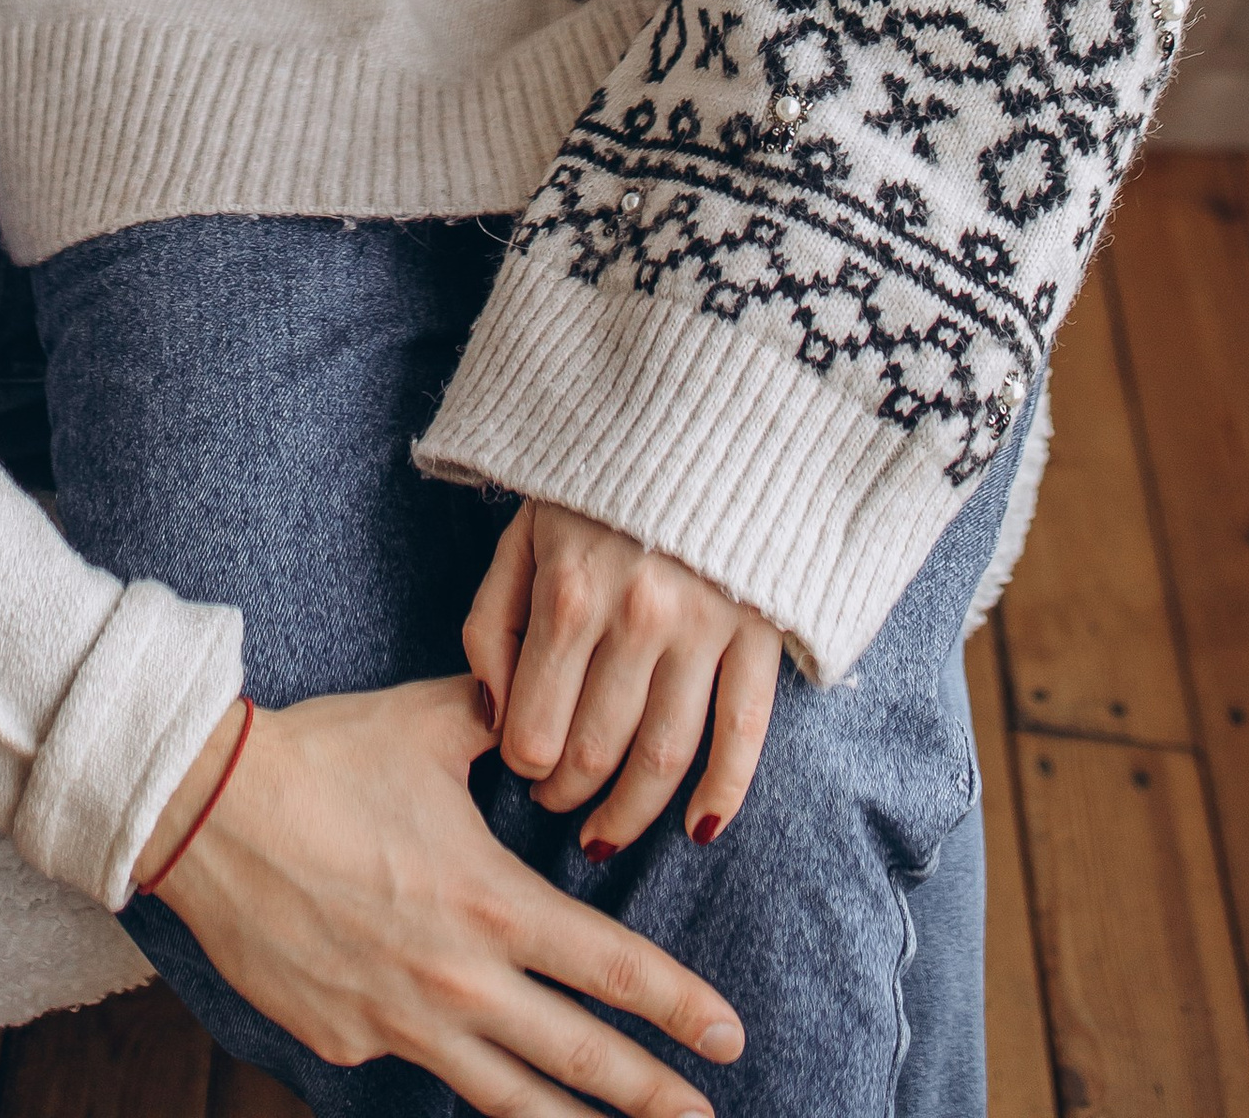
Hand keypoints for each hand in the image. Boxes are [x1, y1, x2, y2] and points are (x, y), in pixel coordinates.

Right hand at [144, 677, 743, 1117]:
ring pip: (509, 1099)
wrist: (209, 812)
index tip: (729, 1035)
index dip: (680, 1007)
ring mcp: (402, 1022)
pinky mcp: (347, 1042)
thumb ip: (500, 720)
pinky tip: (490, 1091)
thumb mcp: (428, 724)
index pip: (614, 970)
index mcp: (492, 900)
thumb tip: (538, 707)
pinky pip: (419, 1069)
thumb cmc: (323, 757)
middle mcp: (460, 977)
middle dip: (653, 1096)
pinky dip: (460, 1081)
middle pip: (581, 1059)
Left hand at [467, 506, 784, 857]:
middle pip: (596, 751)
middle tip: (557, 803)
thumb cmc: (595, 484)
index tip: (524, 768)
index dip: (524, 764)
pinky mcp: (759, 633)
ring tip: (604, 832)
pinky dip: (724, 794)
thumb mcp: (524, 535)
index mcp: (569, 592)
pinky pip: (743, 734)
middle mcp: (636, 618)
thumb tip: (489, 713)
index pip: (534, 726)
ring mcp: (704, 629)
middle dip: (568, 795)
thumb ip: (490, 622)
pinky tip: (698, 830)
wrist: (700, 415)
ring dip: (631, 813)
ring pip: (664, 759)